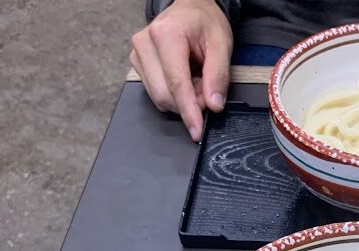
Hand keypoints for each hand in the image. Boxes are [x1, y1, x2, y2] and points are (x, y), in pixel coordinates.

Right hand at [130, 0, 232, 140]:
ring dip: (182, 99)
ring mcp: (137, 55)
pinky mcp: (137, 64)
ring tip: (197, 79)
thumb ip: (218, 76)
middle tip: (208, 91)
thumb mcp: (221, 44)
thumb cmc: (204, 22)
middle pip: (164, 95)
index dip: (188, 111)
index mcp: (166, 35)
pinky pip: (155, 92)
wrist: (190, 8)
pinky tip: (185, 79)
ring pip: (159, 97)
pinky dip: (174, 94)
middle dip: (189, 103)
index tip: (196, 130)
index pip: (176, 84)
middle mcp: (145, 44)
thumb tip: (213, 105)